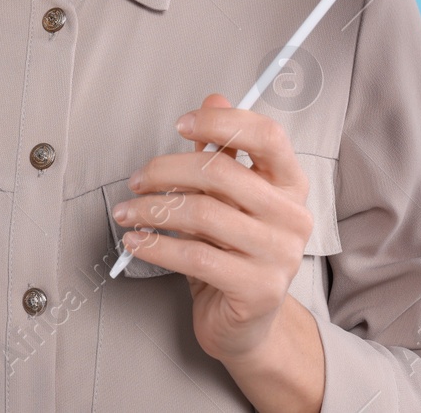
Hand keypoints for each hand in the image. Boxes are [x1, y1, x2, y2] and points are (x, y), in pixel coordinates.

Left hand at [119, 93, 314, 363]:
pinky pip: (195, 256)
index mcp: (290, 184)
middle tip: (137, 180)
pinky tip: (137, 240)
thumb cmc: (232, 253)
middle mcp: (292, 216)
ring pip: (202, 213)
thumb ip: (225, 150)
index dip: (221, 121)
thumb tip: (214, 96)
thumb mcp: (228, 198)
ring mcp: (280, 255)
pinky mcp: (258, 289)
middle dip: (166, 170)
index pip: (266, 136)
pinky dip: (156, 245)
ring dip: (153, 209)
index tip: (181, 124)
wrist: (245, 325)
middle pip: (221, 172)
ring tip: (128, 212)